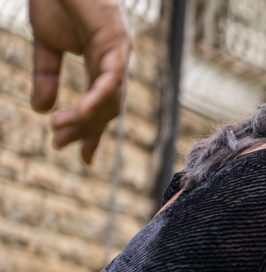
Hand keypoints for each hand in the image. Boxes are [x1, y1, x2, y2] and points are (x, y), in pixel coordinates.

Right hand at [28, 0, 131, 164]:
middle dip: (87, 131)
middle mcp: (115, 61)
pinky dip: (97, 99)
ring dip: (86, 119)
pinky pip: (110, 78)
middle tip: (62, 146)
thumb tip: (41, 109)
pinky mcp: (116, 41)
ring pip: (110, 98)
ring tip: (59, 131)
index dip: (93, 131)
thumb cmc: (54, 0)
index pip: (103, 105)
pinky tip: (82, 114)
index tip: (83, 157)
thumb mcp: (46, 44)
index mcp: (101, 63)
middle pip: (109, 108)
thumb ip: (46, 76)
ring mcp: (119, 52)